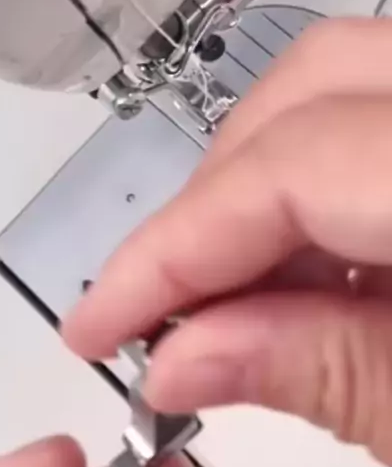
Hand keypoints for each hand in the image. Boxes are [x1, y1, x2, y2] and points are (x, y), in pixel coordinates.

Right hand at [64, 17, 391, 466]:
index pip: (290, 169)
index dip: (174, 250)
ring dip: (262, 207)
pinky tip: (311, 288)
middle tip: (166, 312)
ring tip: (233, 316)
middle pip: (308, 91)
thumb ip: (328, 374)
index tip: (102, 325)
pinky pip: (377, 137)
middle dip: (210, 204)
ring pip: (338, 100)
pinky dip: (323, 208)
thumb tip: (185, 360)